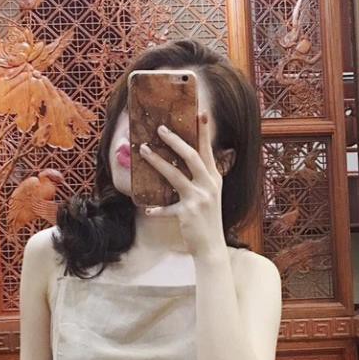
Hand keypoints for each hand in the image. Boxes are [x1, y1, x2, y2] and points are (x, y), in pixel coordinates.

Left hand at [138, 111, 227, 257]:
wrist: (211, 246)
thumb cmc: (208, 219)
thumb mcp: (210, 195)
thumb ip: (203, 178)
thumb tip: (188, 160)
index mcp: (214, 179)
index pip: (208, 150)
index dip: (204, 131)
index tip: (200, 113)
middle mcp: (209, 186)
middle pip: (191, 157)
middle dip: (175, 141)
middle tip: (160, 128)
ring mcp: (198, 199)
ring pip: (175, 175)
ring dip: (157, 161)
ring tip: (143, 150)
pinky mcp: (187, 213)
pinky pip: (167, 208)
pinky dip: (157, 210)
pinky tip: (147, 209)